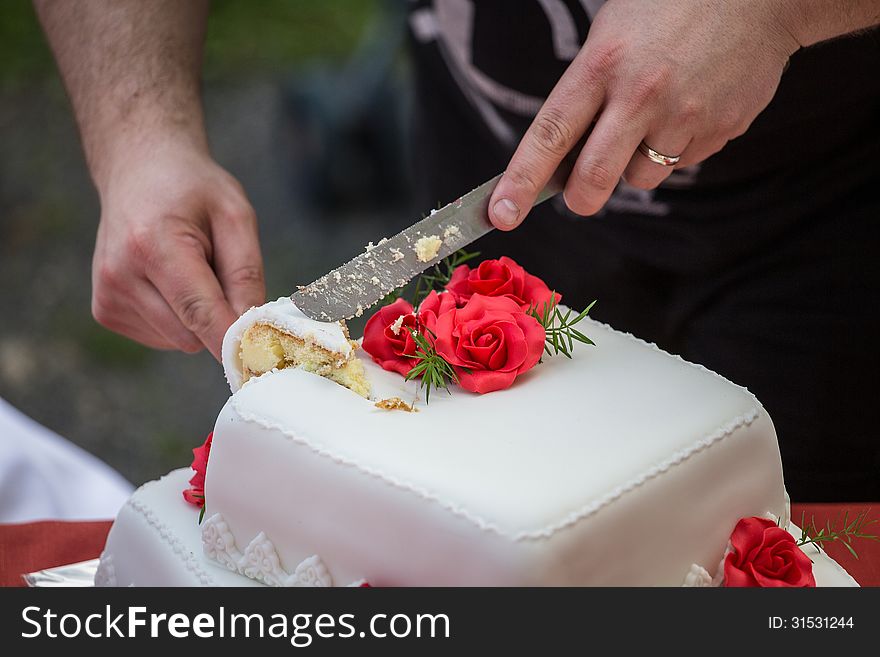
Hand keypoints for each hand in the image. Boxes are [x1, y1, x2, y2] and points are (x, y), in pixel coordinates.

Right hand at [91, 140, 264, 358]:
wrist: (139, 170)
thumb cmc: (194, 190)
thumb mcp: (236, 216)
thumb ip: (246, 274)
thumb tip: (253, 331)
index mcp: (153, 245)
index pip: (199, 312)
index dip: (232, 342)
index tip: (260, 363)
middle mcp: (120, 275)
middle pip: (192, 334)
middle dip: (219, 317)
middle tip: (220, 273)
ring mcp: (108, 296)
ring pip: (180, 341)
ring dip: (197, 318)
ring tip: (189, 269)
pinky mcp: (106, 312)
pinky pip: (164, 338)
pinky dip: (178, 318)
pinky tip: (170, 280)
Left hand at [488, 0, 800, 227]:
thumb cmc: (670, 9)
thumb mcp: (611, 35)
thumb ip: (585, 95)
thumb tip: (562, 160)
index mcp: (602, 64)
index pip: (550, 135)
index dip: (521, 181)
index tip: (501, 215)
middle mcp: (640, 94)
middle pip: (593, 180)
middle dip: (581, 197)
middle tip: (581, 193)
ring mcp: (684, 115)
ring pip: (640, 178)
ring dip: (637, 163)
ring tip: (656, 116)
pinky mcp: (720, 130)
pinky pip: (683, 163)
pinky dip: (678, 148)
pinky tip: (690, 107)